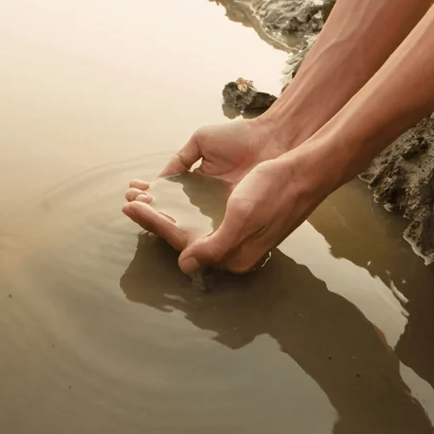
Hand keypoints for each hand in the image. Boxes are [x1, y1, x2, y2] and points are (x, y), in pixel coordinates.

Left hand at [125, 154, 334, 274]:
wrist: (305, 168)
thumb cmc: (276, 192)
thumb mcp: (243, 219)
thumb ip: (214, 246)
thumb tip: (185, 266)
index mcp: (233, 254)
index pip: (183, 240)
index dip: (155, 224)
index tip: (132, 209)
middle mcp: (230, 243)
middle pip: (183, 231)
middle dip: (154, 216)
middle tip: (128, 202)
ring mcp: (232, 226)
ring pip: (189, 218)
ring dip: (164, 206)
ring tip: (140, 194)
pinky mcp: (236, 209)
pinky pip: (200, 206)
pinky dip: (180, 197)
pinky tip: (166, 187)